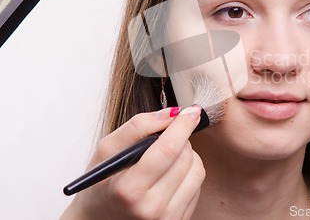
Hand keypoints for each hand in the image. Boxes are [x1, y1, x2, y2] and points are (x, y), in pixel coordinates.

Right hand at [61, 106, 204, 219]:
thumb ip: (137, 127)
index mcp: (129, 190)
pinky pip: (198, 186)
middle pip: (185, 158)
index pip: (168, 150)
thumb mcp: (107, 151)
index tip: (191, 111)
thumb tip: (171, 113)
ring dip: (188, 155)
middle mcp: (151, 209)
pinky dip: (189, 173)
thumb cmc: (101, 184)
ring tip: (167, 158)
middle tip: (166, 137)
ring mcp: (167, 218)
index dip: (183, 125)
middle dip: (181, 139)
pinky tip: (170, 175)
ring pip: (197, 171)